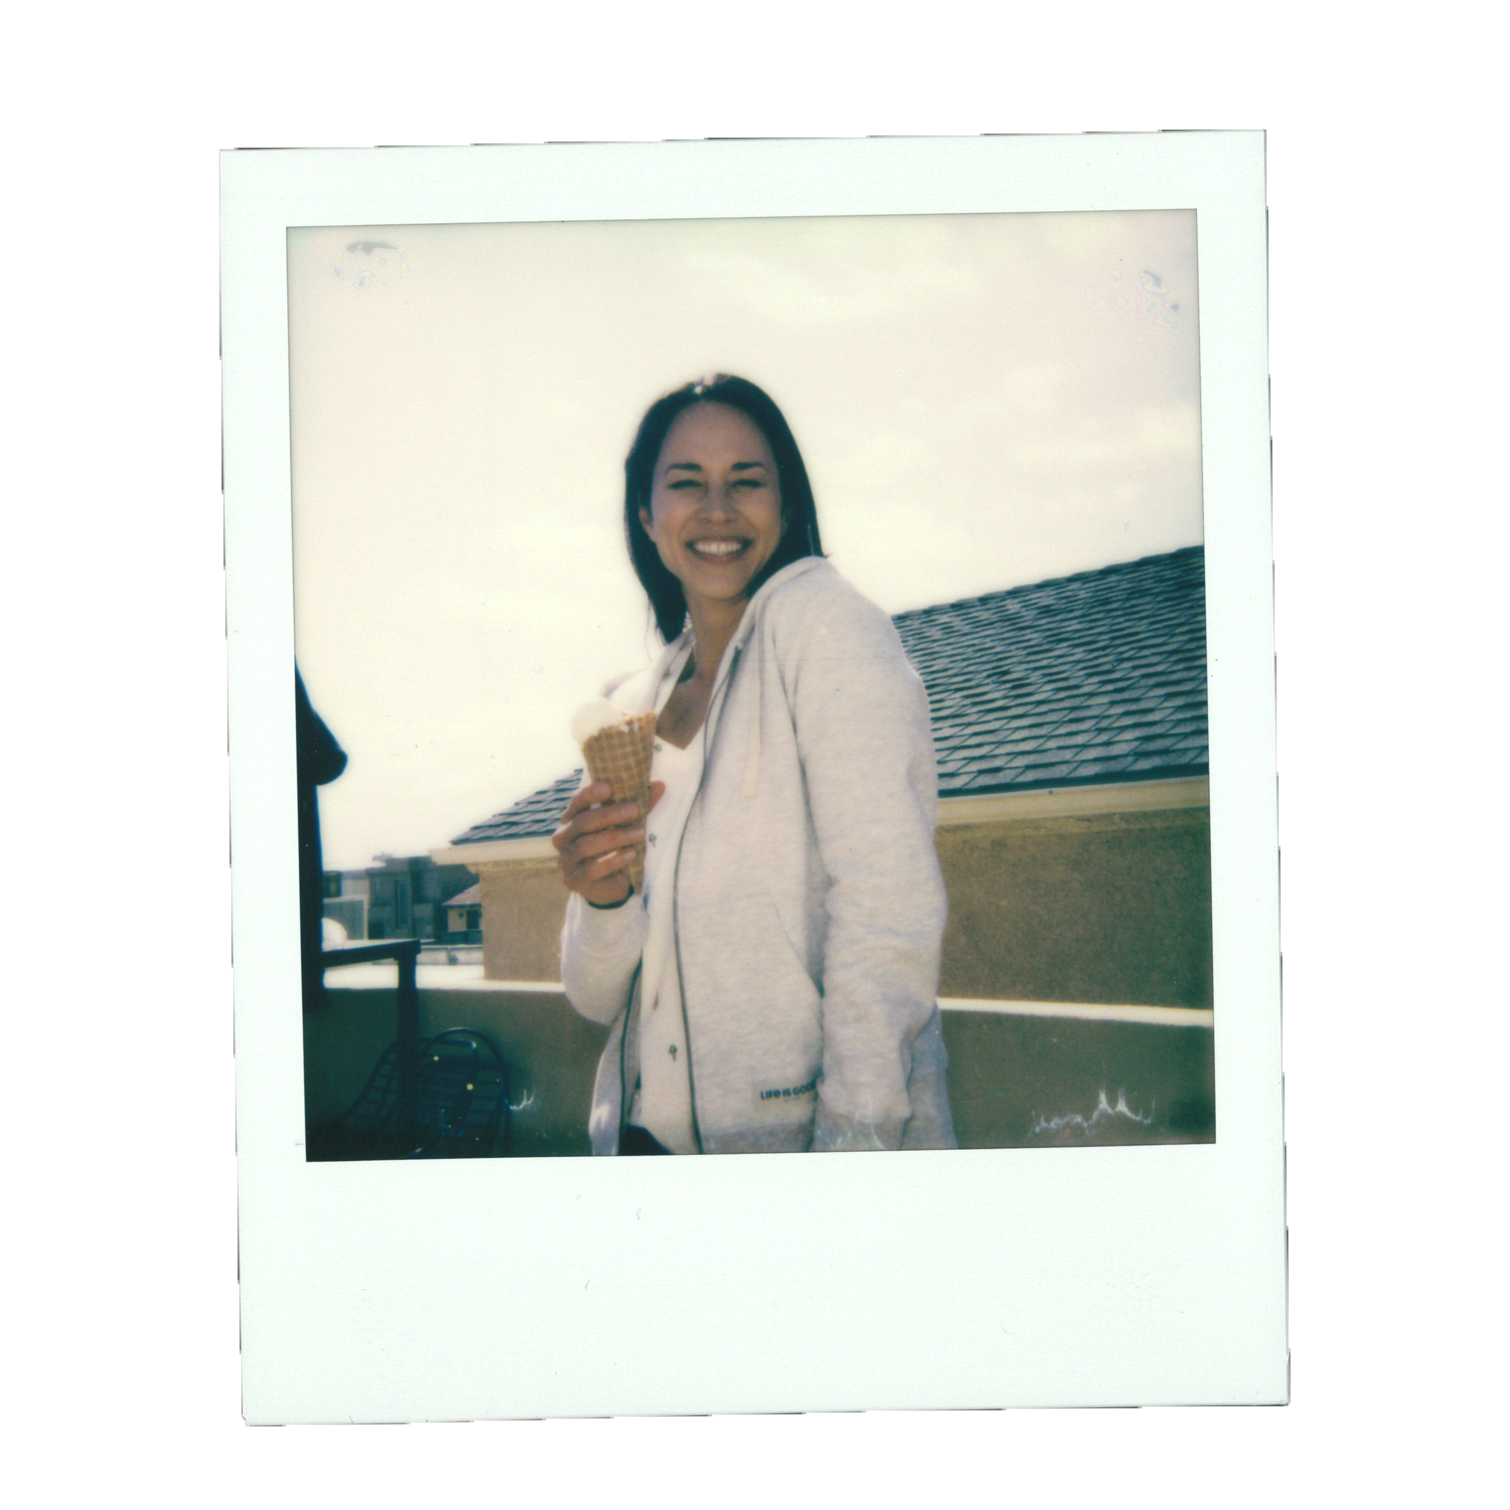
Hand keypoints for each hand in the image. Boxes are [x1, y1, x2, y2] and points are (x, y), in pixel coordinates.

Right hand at [553, 780, 665, 906]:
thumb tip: (659, 785)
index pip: (576, 802)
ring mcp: (566, 860)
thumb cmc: (616, 848)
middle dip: (610, 814)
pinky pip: (589, 870)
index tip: (609, 788)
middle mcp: (563, 837)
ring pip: (585, 846)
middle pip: (582, 822)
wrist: (611, 884)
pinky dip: (611, 861)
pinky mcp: (572, 880)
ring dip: (615, 838)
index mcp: (572, 819)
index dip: (589, 794)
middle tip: (635, 810)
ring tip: (640, 833)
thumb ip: (638, 807)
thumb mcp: (626, 826)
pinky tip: (630, 855)